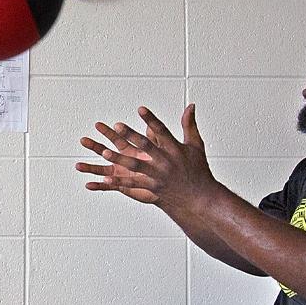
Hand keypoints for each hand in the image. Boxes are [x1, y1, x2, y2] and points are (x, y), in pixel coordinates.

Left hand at [75, 104, 222, 210]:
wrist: (200, 198)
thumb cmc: (198, 170)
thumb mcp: (196, 145)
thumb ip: (189, 125)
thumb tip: (190, 106)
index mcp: (176, 149)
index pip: (162, 131)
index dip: (151, 119)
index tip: (140, 109)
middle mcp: (166, 162)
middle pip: (146, 146)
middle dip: (131, 135)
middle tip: (118, 126)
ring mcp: (158, 176)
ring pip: (136, 166)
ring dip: (120, 159)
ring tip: (105, 153)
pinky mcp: (152, 188)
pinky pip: (133, 184)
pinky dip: (120, 181)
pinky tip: (106, 177)